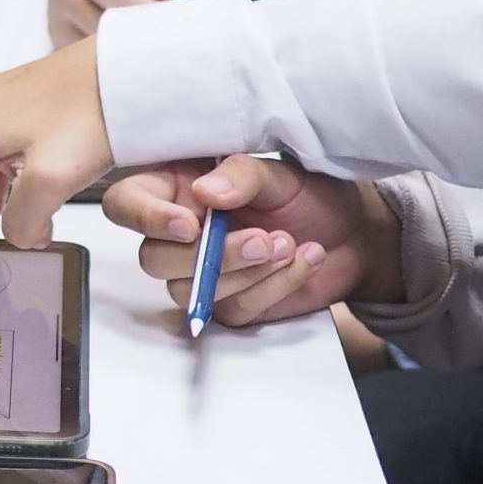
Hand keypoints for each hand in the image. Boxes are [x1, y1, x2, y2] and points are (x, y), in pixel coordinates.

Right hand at [103, 154, 401, 326]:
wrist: (355, 233)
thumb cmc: (309, 194)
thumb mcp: (278, 173)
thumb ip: (241, 176)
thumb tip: (206, 193)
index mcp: (178, 189)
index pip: (127, 204)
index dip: (146, 217)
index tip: (191, 223)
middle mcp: (181, 233)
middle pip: (154, 259)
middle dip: (209, 256)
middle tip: (262, 240)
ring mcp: (203, 275)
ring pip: (190, 292)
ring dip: (245, 273)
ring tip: (289, 244)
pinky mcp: (231, 305)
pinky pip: (234, 310)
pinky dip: (274, 287)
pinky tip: (302, 261)